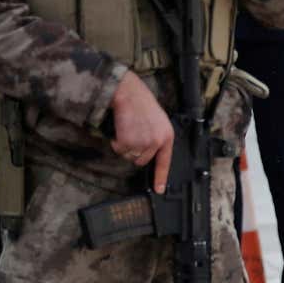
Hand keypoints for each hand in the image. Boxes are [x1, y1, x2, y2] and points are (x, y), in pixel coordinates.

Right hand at [109, 71, 174, 190]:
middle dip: (134, 152)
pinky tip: (121, 128)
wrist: (129, 92)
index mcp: (167, 136)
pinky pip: (119, 149)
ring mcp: (143, 142)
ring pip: (129, 156)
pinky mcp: (129, 141)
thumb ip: (157, 137)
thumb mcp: (158, 121)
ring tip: (128, 129)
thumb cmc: (141, 104)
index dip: (161, 177)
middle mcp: (157, 141)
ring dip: (125, 146)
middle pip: (141, 161)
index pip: (165, 161)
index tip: (159, 189)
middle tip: (132, 135)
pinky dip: (116, 142)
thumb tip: (150, 153)